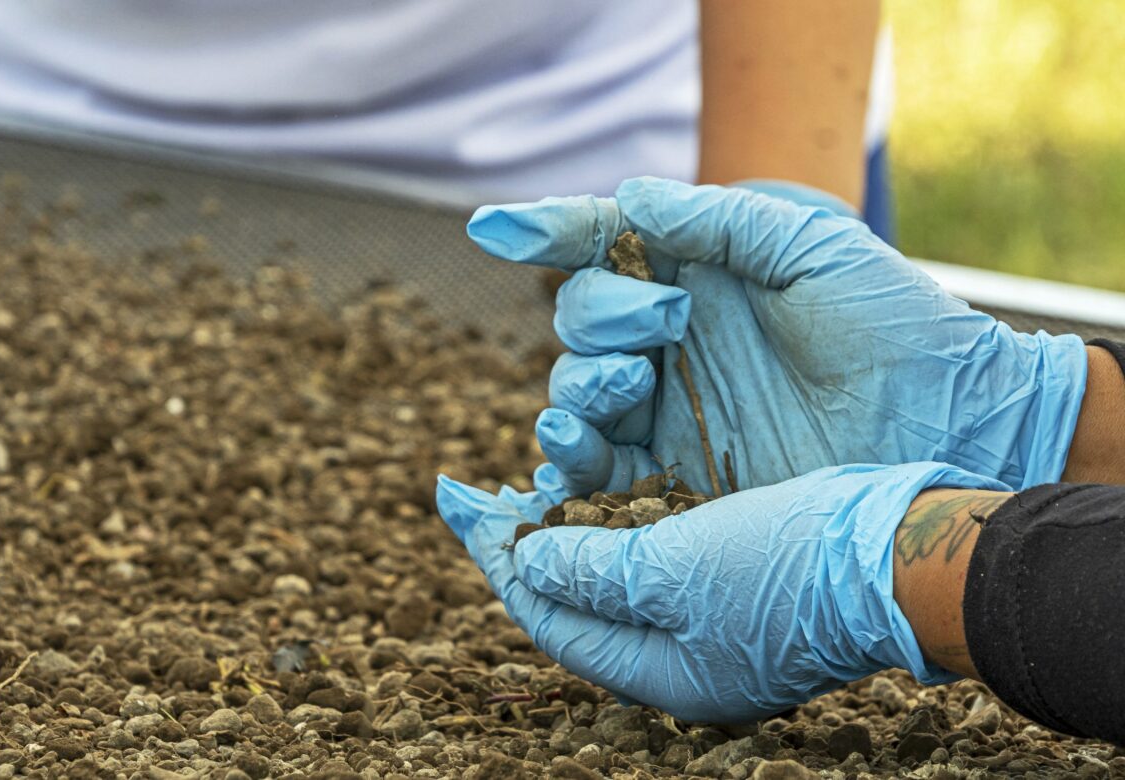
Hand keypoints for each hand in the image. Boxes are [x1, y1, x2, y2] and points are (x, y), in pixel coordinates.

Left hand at [437, 462, 1006, 722]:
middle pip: (579, 600)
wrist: (905, 551)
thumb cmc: (788, 566)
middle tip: (490, 494)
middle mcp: (681, 651)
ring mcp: (713, 616)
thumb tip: (528, 564)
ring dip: (576, 526)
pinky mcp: (740, 574)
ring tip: (539, 477)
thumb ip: (593, 571)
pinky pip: (660, 551)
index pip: (553, 619)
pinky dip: (625, 518)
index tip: (463, 506)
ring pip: (619, 570)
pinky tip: (608, 480)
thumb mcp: (675, 569)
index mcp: (660, 670)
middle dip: (531, 546)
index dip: (502, 563)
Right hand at [468, 177, 1087, 498]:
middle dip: (600, 319)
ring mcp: (669, 409)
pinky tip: (572, 455)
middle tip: (665, 328)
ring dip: (577, 388)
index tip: (496, 230)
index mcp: (697, 274)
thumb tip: (632, 197)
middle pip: (580, 321)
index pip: (602, 245)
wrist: (953, 425)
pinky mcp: (675, 475)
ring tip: (623, 387)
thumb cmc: (896, 327)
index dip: (546, 232)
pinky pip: (599, 471)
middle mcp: (670, 340)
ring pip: (577, 393)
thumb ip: (720, 222)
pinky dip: (570, 465)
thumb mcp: (814, 250)